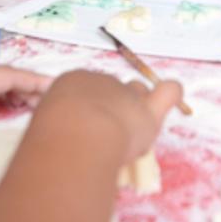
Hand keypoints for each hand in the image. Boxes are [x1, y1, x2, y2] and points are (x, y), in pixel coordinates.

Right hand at [35, 70, 179, 163]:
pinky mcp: (149, 110)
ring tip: (128, 131)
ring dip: (136, 108)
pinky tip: (172, 97)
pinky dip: (170, 94)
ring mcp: (127, 94)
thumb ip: (62, 126)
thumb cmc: (54, 136)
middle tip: (105, 134)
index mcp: (73, 82)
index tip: (84, 127)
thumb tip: (66, 140)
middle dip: (113, 109)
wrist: (78, 134)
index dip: (89, 109)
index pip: (87, 90)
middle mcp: (101, 81)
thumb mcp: (48, 127)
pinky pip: (168, 91)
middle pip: (114, 91)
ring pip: (138, 93)